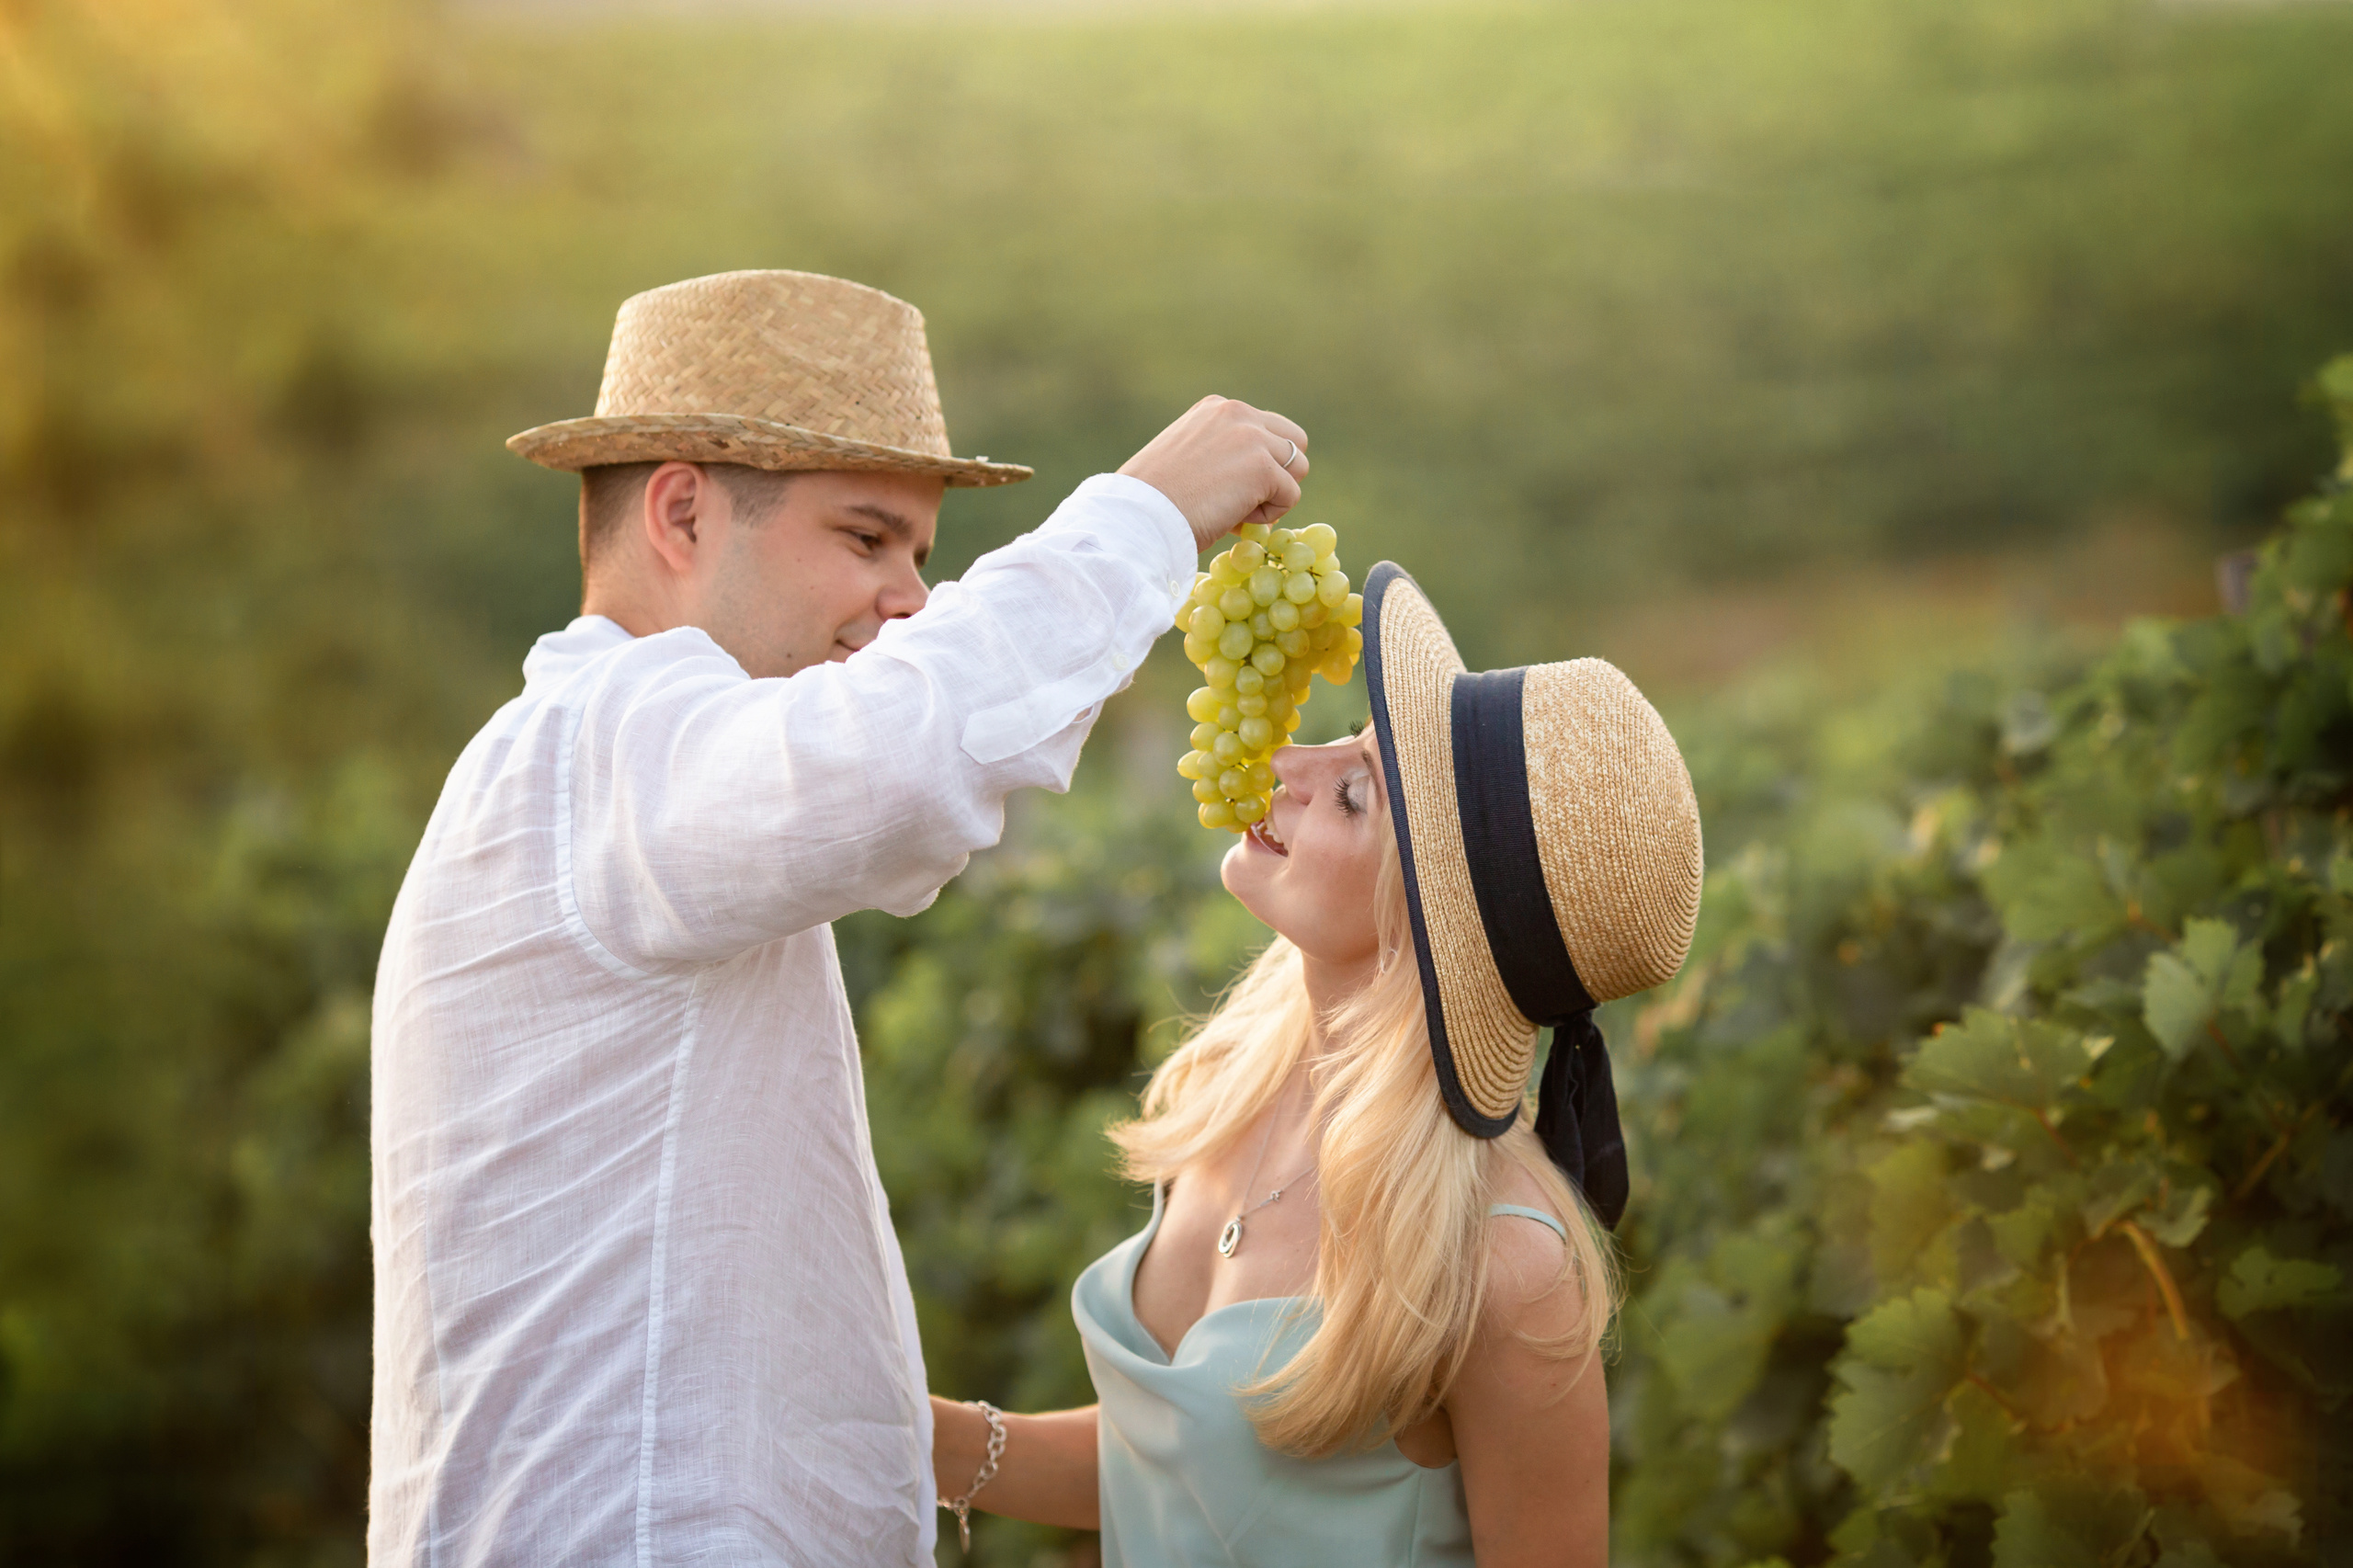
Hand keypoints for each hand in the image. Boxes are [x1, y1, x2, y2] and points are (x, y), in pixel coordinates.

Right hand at [1119, 396, 1309, 551]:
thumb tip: (1252, 477)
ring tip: (1236, 511)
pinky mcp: (1262, 467)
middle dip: (1279, 474)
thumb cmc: (1153, 499)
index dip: (1256, 465)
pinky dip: (1269, 516)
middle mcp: (1237, 412)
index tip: (1225, 488)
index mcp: (1217, 408)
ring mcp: (1252, 437)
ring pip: (1298, 469)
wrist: (1139, 516)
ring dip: (1274, 496)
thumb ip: (1221, 451)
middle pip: (1294, 442)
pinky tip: (1234, 520)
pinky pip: (1291, 495)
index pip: (1265, 429)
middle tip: (1245, 500)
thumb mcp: (1187, 456)